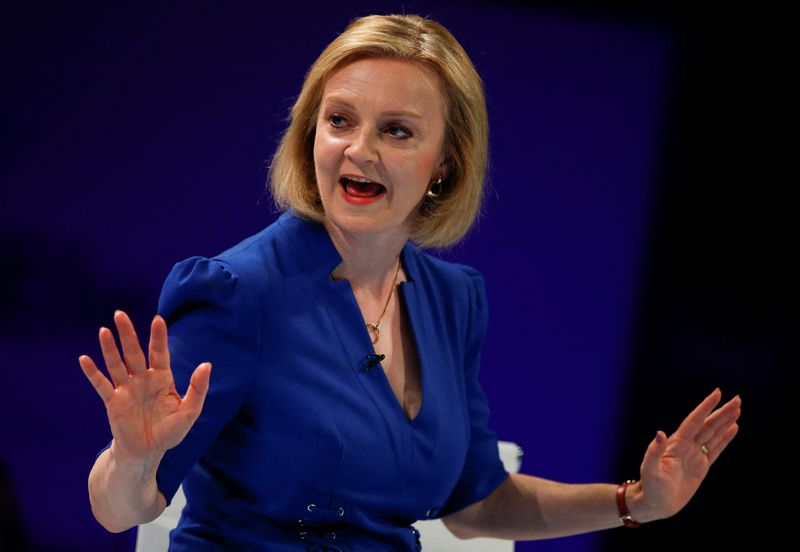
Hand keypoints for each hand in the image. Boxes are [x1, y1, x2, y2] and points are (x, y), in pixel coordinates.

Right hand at [79, 311, 211, 463]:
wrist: (147, 452)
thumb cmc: (170, 431)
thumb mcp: (189, 412)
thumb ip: (198, 389)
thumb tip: (207, 364)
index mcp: (162, 378)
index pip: (159, 353)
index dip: (158, 337)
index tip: (157, 319)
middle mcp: (143, 379)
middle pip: (134, 352)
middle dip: (128, 334)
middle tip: (120, 314)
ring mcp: (126, 389)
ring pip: (116, 364)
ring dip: (109, 348)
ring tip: (104, 330)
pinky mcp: (113, 402)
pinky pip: (101, 385)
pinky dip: (93, 373)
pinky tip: (84, 359)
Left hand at [629, 388, 740, 521]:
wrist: (655, 503)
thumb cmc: (650, 486)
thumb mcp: (650, 469)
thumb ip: (654, 451)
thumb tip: (660, 433)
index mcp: (676, 443)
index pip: (694, 421)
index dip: (706, 407)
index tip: (718, 393)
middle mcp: (687, 445)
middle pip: (708, 425)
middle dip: (722, 412)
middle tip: (737, 399)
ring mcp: (695, 455)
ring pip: (714, 434)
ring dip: (726, 421)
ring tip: (737, 409)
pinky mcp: (701, 466)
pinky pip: (716, 449)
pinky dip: (725, 438)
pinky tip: (733, 428)